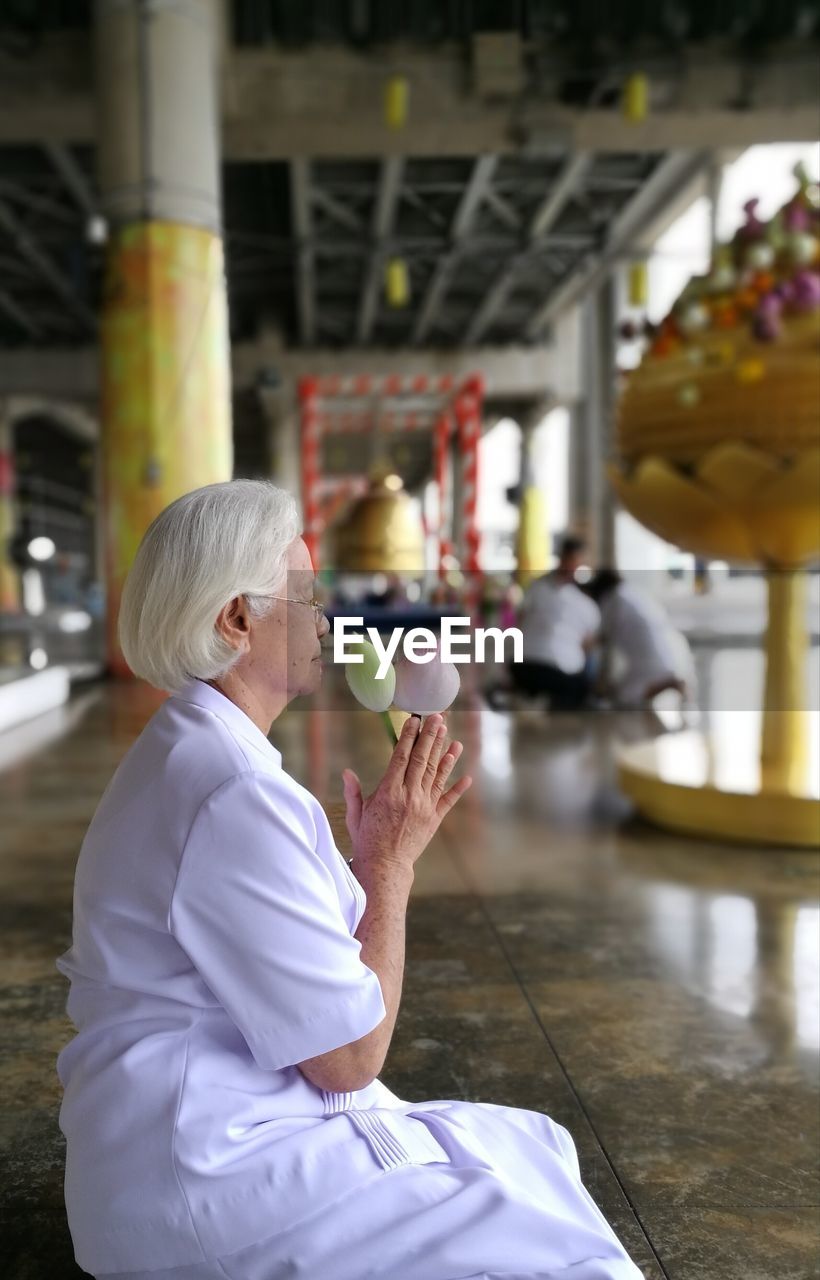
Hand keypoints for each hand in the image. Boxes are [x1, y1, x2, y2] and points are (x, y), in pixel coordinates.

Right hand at [341, 714, 470, 877]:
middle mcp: (409, 796)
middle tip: (438, 718)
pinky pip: (448, 800)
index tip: (414, 720)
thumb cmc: (367, 840)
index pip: (401, 756)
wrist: (385, 866)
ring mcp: (424, 807)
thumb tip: (347, 773)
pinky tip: (467, 775)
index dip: (408, 736)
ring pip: (436, 774)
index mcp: (388, 792)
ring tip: (451, 736)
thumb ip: (353, 793)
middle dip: (430, 737)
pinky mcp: (434, 819)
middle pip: (422, 760)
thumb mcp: (356, 815)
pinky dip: (458, 787)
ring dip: (444, 754)